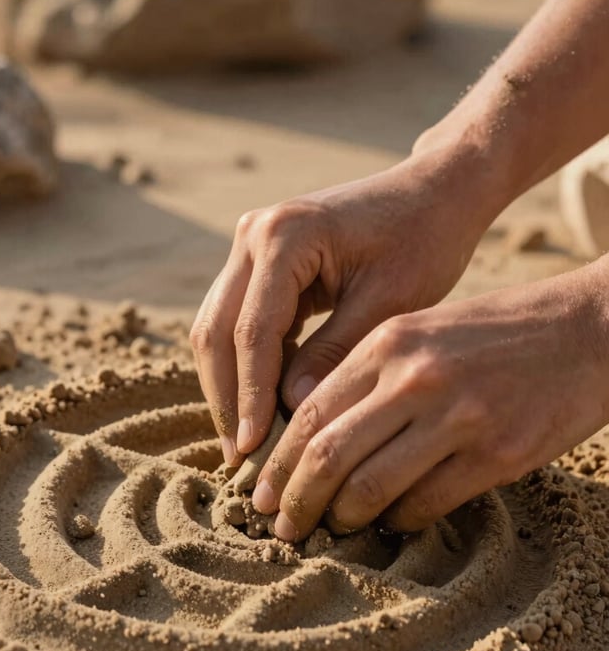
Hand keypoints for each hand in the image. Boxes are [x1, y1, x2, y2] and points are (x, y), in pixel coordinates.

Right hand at [190, 145, 503, 465]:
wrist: (434, 191)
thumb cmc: (424, 240)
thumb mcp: (388, 303)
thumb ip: (335, 354)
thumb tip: (292, 411)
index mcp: (285, 236)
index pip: (252, 332)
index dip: (249, 396)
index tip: (252, 450)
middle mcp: (253, 234)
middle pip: (216, 331)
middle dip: (226, 399)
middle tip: (238, 459)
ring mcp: (250, 244)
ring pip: (216, 329)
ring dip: (228, 387)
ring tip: (244, 444)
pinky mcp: (258, 261)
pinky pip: (237, 321)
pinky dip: (246, 366)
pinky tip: (261, 408)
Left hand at [249, 268, 608, 537]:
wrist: (587, 331)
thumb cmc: (494, 334)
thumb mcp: (422, 331)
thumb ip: (366, 375)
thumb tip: (309, 437)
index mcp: (389, 342)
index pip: (310, 412)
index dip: (278, 462)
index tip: (261, 494)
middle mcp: (416, 378)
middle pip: (327, 454)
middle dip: (294, 501)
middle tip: (280, 529)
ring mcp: (458, 417)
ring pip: (371, 487)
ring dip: (342, 518)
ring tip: (332, 528)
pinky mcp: (497, 453)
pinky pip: (426, 504)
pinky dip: (399, 521)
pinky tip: (392, 522)